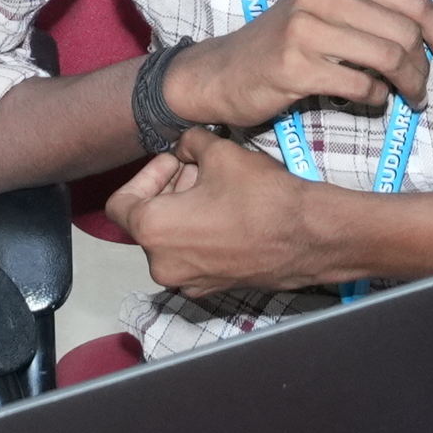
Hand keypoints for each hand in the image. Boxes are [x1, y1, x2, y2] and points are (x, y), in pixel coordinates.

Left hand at [109, 132, 357, 301]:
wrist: (310, 237)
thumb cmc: (263, 197)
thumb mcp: (220, 152)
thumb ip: (189, 142)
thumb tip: (185, 145)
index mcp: (153, 230)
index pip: (122, 203)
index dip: (145, 175)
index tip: (173, 162)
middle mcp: (162, 264)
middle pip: (146, 221)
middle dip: (168, 189)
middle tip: (198, 168)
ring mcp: (187, 281)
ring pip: (169, 240)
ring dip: (183, 211)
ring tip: (216, 187)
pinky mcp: (211, 289)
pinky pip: (191, 257)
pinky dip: (198, 234)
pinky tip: (227, 214)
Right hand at [204, 0, 432, 130]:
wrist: (225, 71)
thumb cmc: (287, 43)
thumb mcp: (341, 16)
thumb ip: (396, 13)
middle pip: (404, 31)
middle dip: (424, 66)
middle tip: (422, 88)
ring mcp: (305, 28)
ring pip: (388, 57)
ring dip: (409, 86)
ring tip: (409, 98)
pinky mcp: (295, 66)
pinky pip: (361, 86)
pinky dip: (377, 99)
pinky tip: (373, 101)